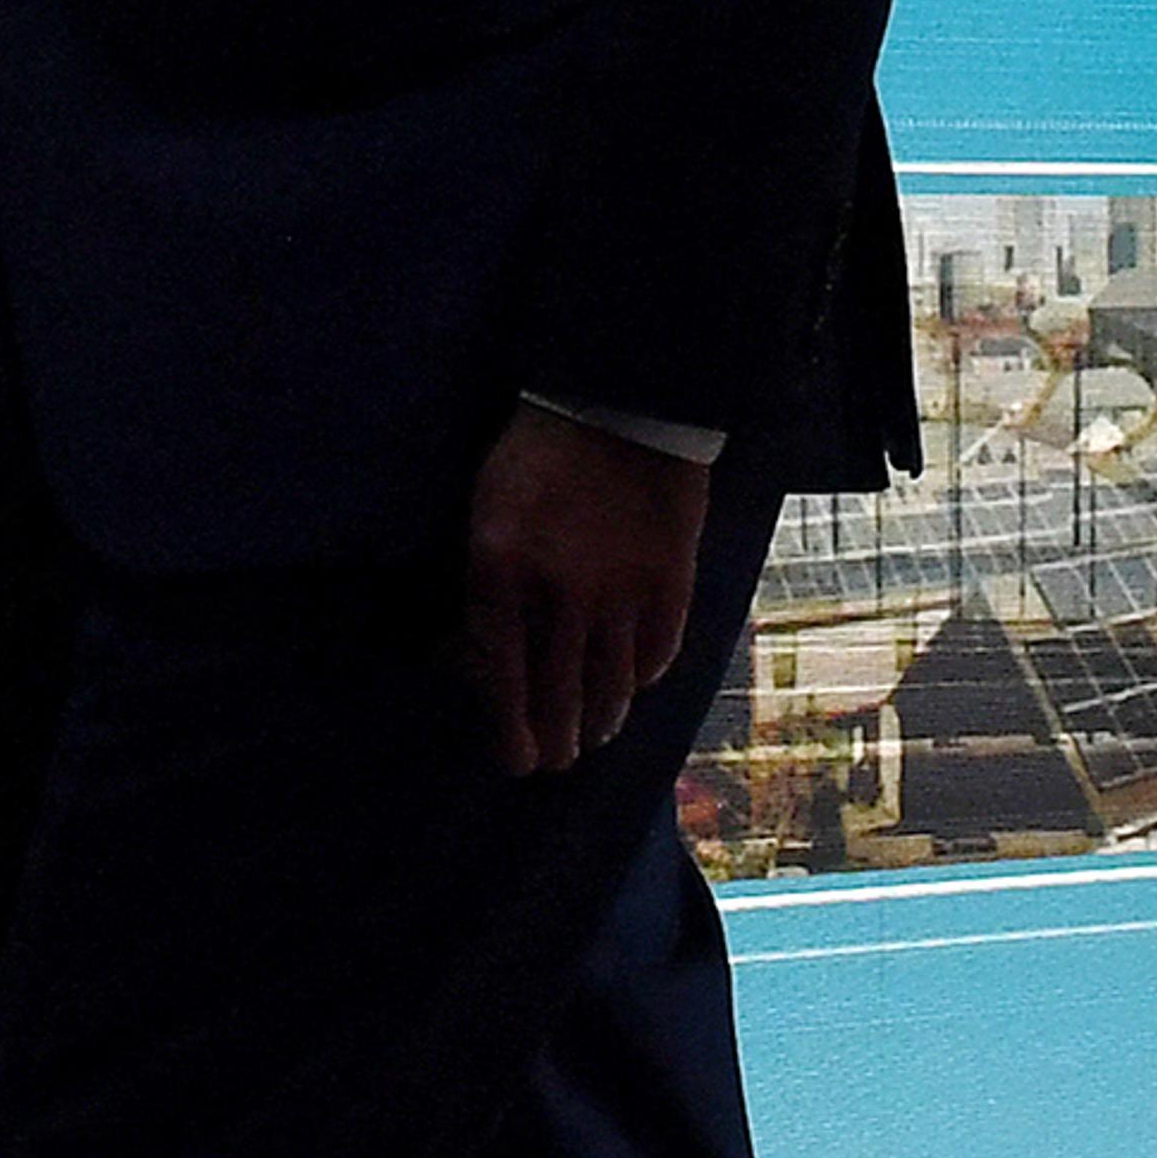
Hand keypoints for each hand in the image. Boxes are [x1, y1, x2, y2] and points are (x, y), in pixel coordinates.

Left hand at [461, 402, 711, 778]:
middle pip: (560, 694)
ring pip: (613, 681)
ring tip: (600, 731)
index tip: (517, 761)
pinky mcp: (671, 574)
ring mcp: (621, 586)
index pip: (503, 680)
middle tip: (558, 761)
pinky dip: (647, 673)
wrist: (623, 396)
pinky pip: (659, 647)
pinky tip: (640, 680)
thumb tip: (486, 662)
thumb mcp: (487, 514)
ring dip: (605, 716)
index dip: (510, 730)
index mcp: (500, 571)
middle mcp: (560, 591)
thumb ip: (486, 589)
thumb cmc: (538, 454)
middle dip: (558, 739)